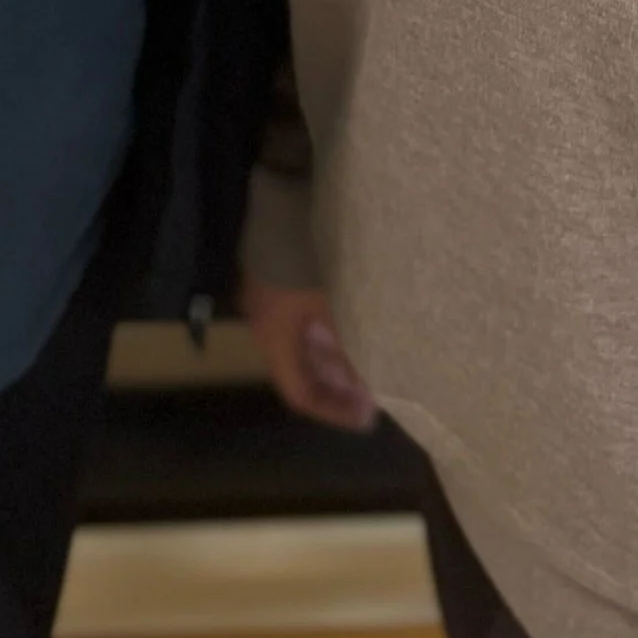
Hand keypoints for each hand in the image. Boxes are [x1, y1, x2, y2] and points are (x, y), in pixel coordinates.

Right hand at [240, 276, 377, 431]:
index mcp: (277, 347)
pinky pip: (303, 340)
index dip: (331, 411)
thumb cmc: (296, 269)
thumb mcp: (324, 309)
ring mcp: (272, 320)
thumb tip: (363, 385)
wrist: (272, 220)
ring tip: (362, 374)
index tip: (361, 418)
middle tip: (367, 399)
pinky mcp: (279, 303)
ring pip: (302, 360)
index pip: (301, 397)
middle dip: (333, 394)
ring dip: (330, 371)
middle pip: (300, 381)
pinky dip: (326, 349)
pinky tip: (345, 342)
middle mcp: (270, 340)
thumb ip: (341, 347)